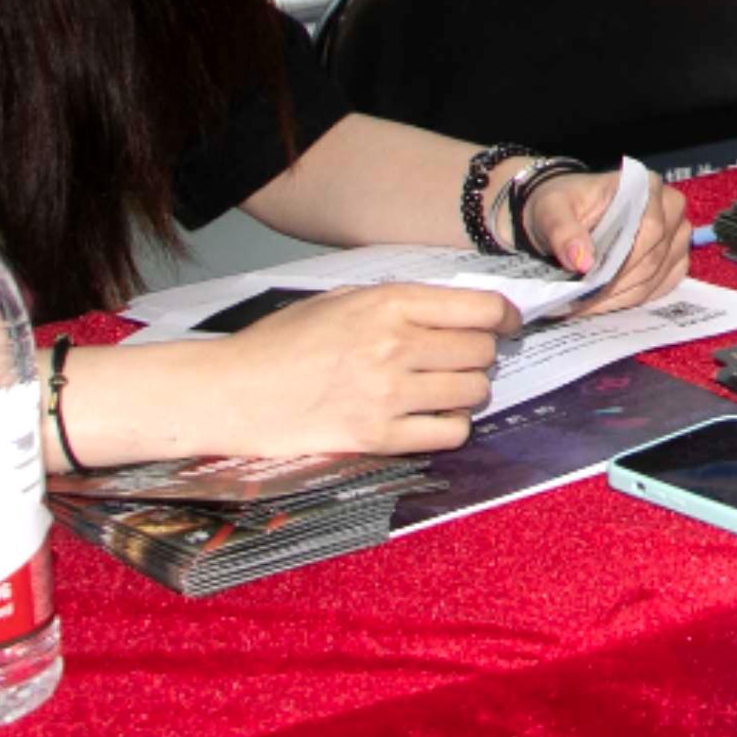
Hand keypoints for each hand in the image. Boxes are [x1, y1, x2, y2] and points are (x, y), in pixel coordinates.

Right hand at [210, 281, 511, 456]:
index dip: (504, 317)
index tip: (505, 324)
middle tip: (461, 360)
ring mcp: (389, 394)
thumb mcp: (341, 299)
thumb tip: (455, 310)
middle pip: (482, 352)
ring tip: (443, 390)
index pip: (481, 308)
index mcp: (388, 303)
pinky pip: (451, 433)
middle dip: (480, 355)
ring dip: (468, 391)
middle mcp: (395, 345)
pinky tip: (431, 419)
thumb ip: (399, 303)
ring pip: (474, 392)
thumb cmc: (281, 342)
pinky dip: (451, 427)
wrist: (231, 391)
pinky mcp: (378, 437)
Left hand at [529, 169, 691, 313]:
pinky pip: (663, 286)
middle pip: (653, 257)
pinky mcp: (674, 257)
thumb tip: (583, 263)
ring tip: (587, 302)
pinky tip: (606, 301)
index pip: (650, 229)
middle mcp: (670, 207)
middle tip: (581, 298)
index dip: (621, 260)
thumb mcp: (552, 211)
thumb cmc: (562, 204)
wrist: (564, 212)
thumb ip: (564, 232)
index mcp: (647, 187)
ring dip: (622, 295)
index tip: (587, 280)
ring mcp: (677, 234)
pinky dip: (634, 298)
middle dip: (616, 283)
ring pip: (657, 276)